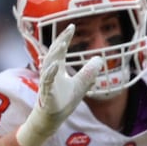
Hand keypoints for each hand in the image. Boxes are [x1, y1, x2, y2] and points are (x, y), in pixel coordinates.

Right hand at [15, 26, 106, 145]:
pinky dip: (50, 73)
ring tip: (62, 44)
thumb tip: (100, 59)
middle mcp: (50, 72)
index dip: (65, 38)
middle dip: (60, 41)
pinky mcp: (46, 94)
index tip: (72, 26)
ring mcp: (47, 83)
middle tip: (68, 30)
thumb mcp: (81, 85)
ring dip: (55, 54)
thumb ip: (89, 72)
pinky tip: (55, 66)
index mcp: (57, 68)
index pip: (60, 50)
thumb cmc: (63, 100)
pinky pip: (47, 82)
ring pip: (48, 65)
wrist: (53, 119)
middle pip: (54, 53)